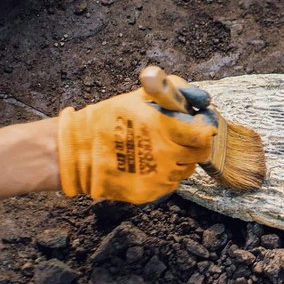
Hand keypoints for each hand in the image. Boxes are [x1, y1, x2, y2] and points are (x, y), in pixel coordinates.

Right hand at [57, 77, 216, 203]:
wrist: (78, 151)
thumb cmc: (109, 119)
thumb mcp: (140, 97)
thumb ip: (173, 91)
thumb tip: (201, 99)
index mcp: (167, 129)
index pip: (205, 136)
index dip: (205, 130)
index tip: (198, 126)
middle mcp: (167, 155)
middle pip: (201, 154)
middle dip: (195, 145)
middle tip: (180, 139)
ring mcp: (160, 176)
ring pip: (186, 170)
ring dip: (179, 160)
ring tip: (158, 150)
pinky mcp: (151, 192)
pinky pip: (171, 183)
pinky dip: (165, 175)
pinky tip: (149, 164)